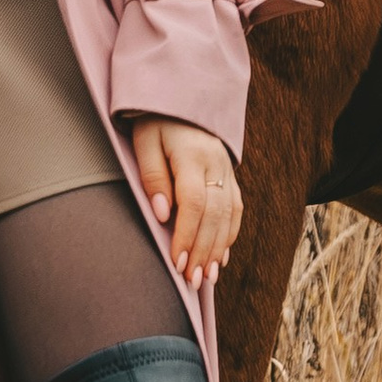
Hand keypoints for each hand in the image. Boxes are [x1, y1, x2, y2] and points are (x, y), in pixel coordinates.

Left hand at [128, 118, 242, 288]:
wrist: (185, 100)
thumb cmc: (156, 123)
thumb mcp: (144, 142)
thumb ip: (153, 177)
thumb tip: (162, 214)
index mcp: (192, 155)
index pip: (194, 202)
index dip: (186, 234)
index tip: (176, 261)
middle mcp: (216, 165)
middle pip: (214, 215)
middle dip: (203, 251)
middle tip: (192, 281)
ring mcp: (227, 171)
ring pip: (229, 216)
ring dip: (218, 249)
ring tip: (207, 277)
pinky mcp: (231, 177)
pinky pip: (236, 210)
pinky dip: (229, 236)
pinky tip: (221, 257)